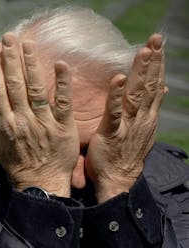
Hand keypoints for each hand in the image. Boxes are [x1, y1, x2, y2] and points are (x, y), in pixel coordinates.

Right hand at [0, 33, 78, 197]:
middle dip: (11, 59)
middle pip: (15, 85)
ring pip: (36, 89)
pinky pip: (63, 103)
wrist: (39, 185)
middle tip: (9, 37)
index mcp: (4, 123)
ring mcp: (43, 123)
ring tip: (27, 43)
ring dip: (31, 65)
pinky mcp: (63, 127)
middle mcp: (22, 120)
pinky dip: (62, 84)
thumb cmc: (14, 165)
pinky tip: (60, 64)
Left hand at [85, 34, 166, 202]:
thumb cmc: (124, 155)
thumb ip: (149, 108)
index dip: (157, 64)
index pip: (155, 85)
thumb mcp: (141, 129)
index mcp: (147, 116)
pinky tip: (119, 79)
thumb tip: (163, 89)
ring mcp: (128, 126)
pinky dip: (117, 95)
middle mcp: (142, 118)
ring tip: (143, 52)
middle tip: (156, 39)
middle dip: (153, 61)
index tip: (158, 44)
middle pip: (150, 85)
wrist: (118, 181)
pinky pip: (115, 113)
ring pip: (137, 95)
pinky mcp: (112, 134)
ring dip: (141, 72)